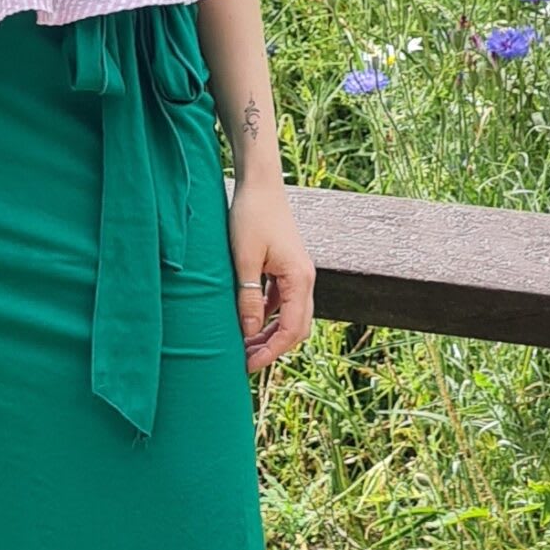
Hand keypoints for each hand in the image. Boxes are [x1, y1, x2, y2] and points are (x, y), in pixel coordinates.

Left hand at [227, 182, 313, 373]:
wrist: (260, 184)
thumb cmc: (251, 216)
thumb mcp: (243, 260)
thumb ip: (247, 297)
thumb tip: (249, 334)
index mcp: (299, 279)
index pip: (291, 330)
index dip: (270, 352)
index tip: (248, 366)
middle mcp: (305, 279)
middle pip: (296, 328)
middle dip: (272, 348)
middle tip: (245, 362)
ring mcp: (298, 274)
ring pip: (291, 316)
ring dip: (270, 334)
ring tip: (245, 347)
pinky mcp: (288, 268)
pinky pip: (283, 301)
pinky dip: (269, 316)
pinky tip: (249, 323)